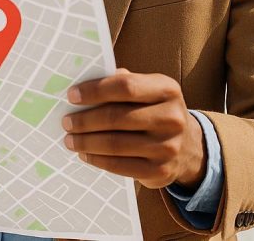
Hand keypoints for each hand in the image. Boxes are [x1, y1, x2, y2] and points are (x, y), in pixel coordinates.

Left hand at [61, 68, 205, 189]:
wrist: (187, 146)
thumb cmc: (153, 110)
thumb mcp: (147, 90)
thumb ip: (120, 82)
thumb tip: (82, 88)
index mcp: (167, 89)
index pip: (125, 86)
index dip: (95, 91)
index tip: (71, 96)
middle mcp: (172, 117)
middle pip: (117, 117)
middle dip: (85, 120)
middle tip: (66, 122)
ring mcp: (168, 147)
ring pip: (116, 144)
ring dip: (86, 142)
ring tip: (70, 139)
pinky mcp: (161, 171)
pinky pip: (121, 166)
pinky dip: (97, 160)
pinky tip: (85, 154)